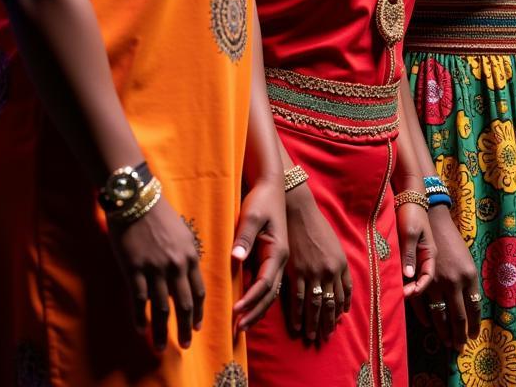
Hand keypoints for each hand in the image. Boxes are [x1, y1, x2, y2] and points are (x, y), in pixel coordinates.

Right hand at [109, 197, 204, 351]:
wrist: (137, 201)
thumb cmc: (160, 216)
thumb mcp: (182, 234)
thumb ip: (186, 256)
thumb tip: (186, 278)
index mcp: (190, 255)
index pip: (199, 290)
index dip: (199, 311)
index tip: (199, 326)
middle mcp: (176, 265)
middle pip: (184, 304)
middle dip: (185, 327)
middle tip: (185, 345)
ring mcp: (155, 268)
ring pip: (161, 308)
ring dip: (161, 331)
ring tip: (160, 348)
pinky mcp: (134, 270)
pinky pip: (138, 300)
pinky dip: (140, 318)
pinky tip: (141, 330)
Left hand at [232, 177, 288, 332]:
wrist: (271, 185)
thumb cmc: (262, 199)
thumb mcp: (252, 215)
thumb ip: (244, 238)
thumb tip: (235, 259)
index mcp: (278, 250)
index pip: (265, 283)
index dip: (251, 299)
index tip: (235, 312)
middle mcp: (280, 259)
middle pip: (270, 294)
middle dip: (254, 313)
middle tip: (237, 330)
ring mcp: (276, 259)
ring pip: (269, 292)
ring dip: (256, 310)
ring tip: (240, 326)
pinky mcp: (269, 257)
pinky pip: (265, 284)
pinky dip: (256, 299)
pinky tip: (244, 308)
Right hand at [283, 183, 350, 342]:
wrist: (299, 213)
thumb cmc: (317, 227)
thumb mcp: (334, 245)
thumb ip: (338, 265)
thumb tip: (340, 284)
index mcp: (340, 263)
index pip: (343, 294)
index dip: (341, 309)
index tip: (338, 320)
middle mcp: (329, 270)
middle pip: (330, 303)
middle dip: (328, 322)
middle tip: (325, 337)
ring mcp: (312, 272)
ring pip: (315, 305)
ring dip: (314, 323)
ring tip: (312, 336)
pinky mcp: (296, 272)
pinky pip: (298, 299)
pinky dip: (298, 315)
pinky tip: (298, 326)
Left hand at [397, 193, 434, 298]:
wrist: (407, 197)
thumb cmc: (411, 213)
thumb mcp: (410, 233)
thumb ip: (409, 254)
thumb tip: (408, 276)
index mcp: (429, 253)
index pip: (427, 277)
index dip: (418, 288)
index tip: (406, 294)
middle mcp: (424, 257)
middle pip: (420, 280)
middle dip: (410, 290)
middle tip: (397, 295)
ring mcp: (416, 255)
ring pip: (412, 276)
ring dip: (404, 284)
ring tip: (392, 291)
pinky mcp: (407, 251)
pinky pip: (405, 268)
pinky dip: (399, 276)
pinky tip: (390, 279)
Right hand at [414, 204, 480, 352]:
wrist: (432, 221)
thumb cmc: (453, 241)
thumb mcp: (468, 261)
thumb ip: (469, 284)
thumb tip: (470, 308)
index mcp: (469, 275)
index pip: (474, 309)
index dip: (474, 326)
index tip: (473, 336)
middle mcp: (454, 282)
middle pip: (457, 317)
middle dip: (459, 335)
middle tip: (459, 348)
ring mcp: (435, 282)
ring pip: (440, 316)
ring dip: (444, 332)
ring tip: (447, 343)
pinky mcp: (420, 280)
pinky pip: (422, 306)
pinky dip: (426, 319)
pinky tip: (430, 326)